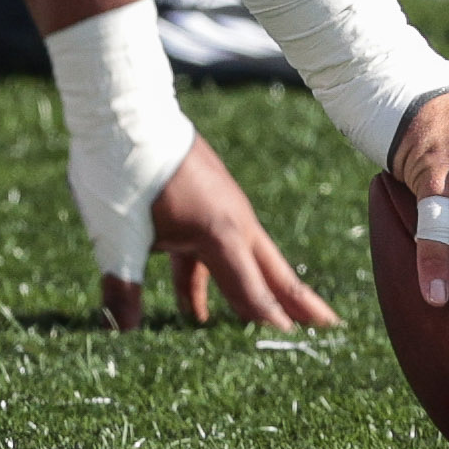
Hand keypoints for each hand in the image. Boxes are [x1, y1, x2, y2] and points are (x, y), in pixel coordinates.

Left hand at [105, 134, 338, 331]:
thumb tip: (119, 331)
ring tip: (269, 326)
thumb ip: (122, 284)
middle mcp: (231, 218)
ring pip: (244, 258)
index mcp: (220, 230)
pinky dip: (212, 278)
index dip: (270, 318)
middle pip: (270, 270)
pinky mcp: (202, 196)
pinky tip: (194, 309)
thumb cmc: (123, 168)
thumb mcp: (118, 232)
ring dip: (254, 292)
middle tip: (331, 329)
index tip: (295, 342)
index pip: (251, 288)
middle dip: (296, 301)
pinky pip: (214, 248)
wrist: (123, 106)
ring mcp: (219, 204)